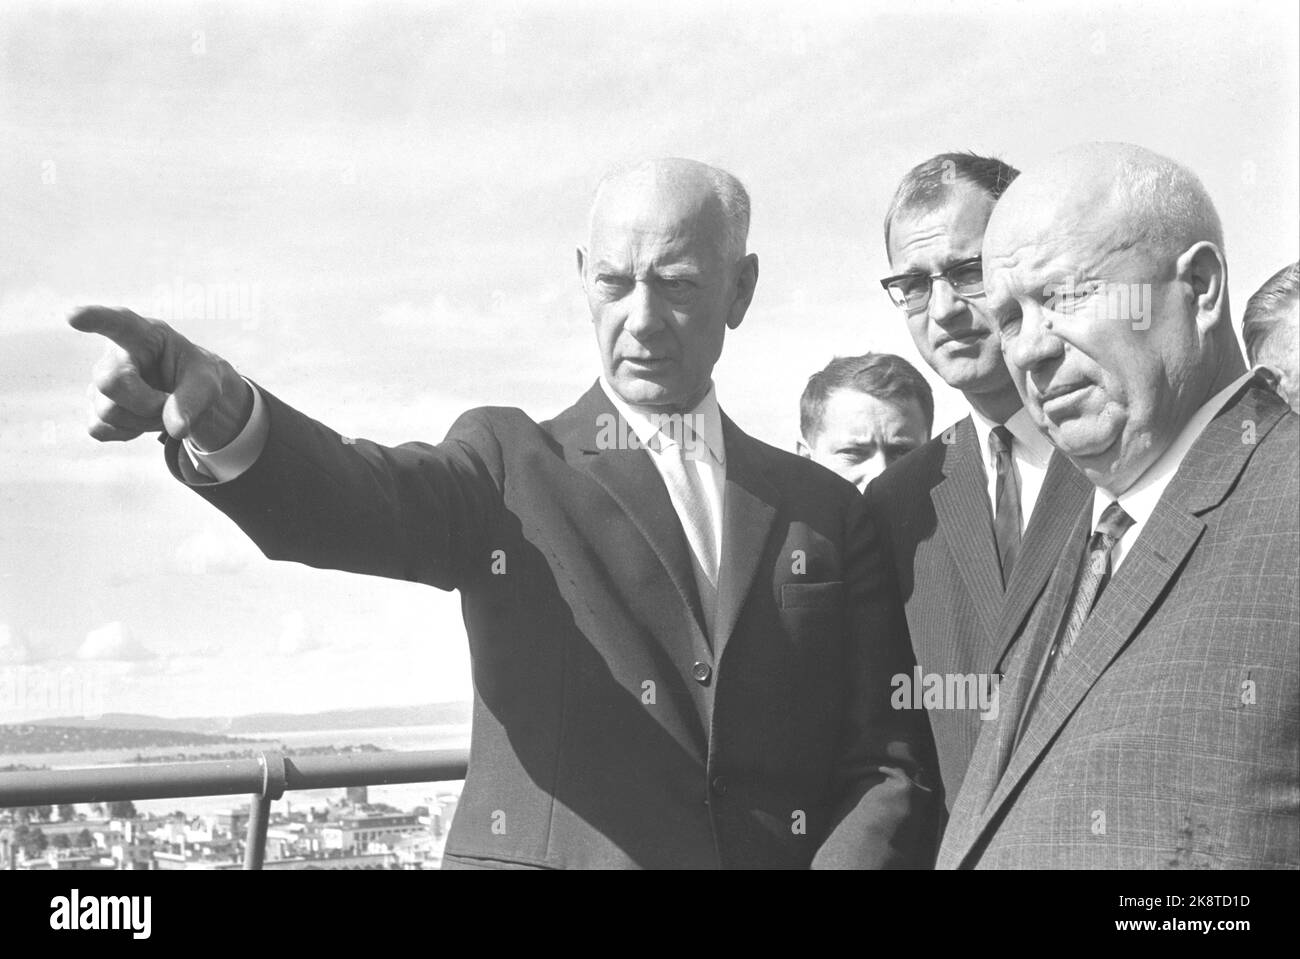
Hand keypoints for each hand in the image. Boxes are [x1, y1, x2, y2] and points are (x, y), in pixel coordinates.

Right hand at [69, 307, 252, 449]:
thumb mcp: (208, 384)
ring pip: (108, 412)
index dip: (96, 318)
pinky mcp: (94, 407)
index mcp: (144, 335)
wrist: (187, 398)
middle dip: (146, 403)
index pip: (118, 322)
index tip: (74, 316)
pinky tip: (141, 419)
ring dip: (143, 421)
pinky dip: (127, 433)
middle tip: (170, 401)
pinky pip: (99, 428)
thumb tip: (175, 428)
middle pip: (111, 383)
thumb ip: (193, 401)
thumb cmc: (196, 379)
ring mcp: (99, 382)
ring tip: (160, 407)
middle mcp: (114, 354)